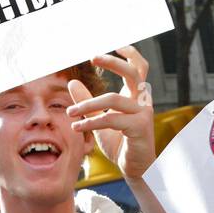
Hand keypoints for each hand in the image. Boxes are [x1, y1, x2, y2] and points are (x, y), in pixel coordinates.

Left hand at [67, 46, 155, 179]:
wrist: (136, 168)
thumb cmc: (120, 143)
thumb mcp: (99, 119)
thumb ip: (88, 101)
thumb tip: (72, 82)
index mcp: (136, 96)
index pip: (139, 67)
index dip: (130, 53)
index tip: (115, 44)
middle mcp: (142, 101)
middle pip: (133, 72)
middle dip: (113, 62)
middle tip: (92, 57)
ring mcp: (143, 114)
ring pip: (114, 98)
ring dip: (88, 103)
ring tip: (70, 112)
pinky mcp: (140, 128)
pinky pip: (111, 119)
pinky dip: (91, 121)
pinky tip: (77, 126)